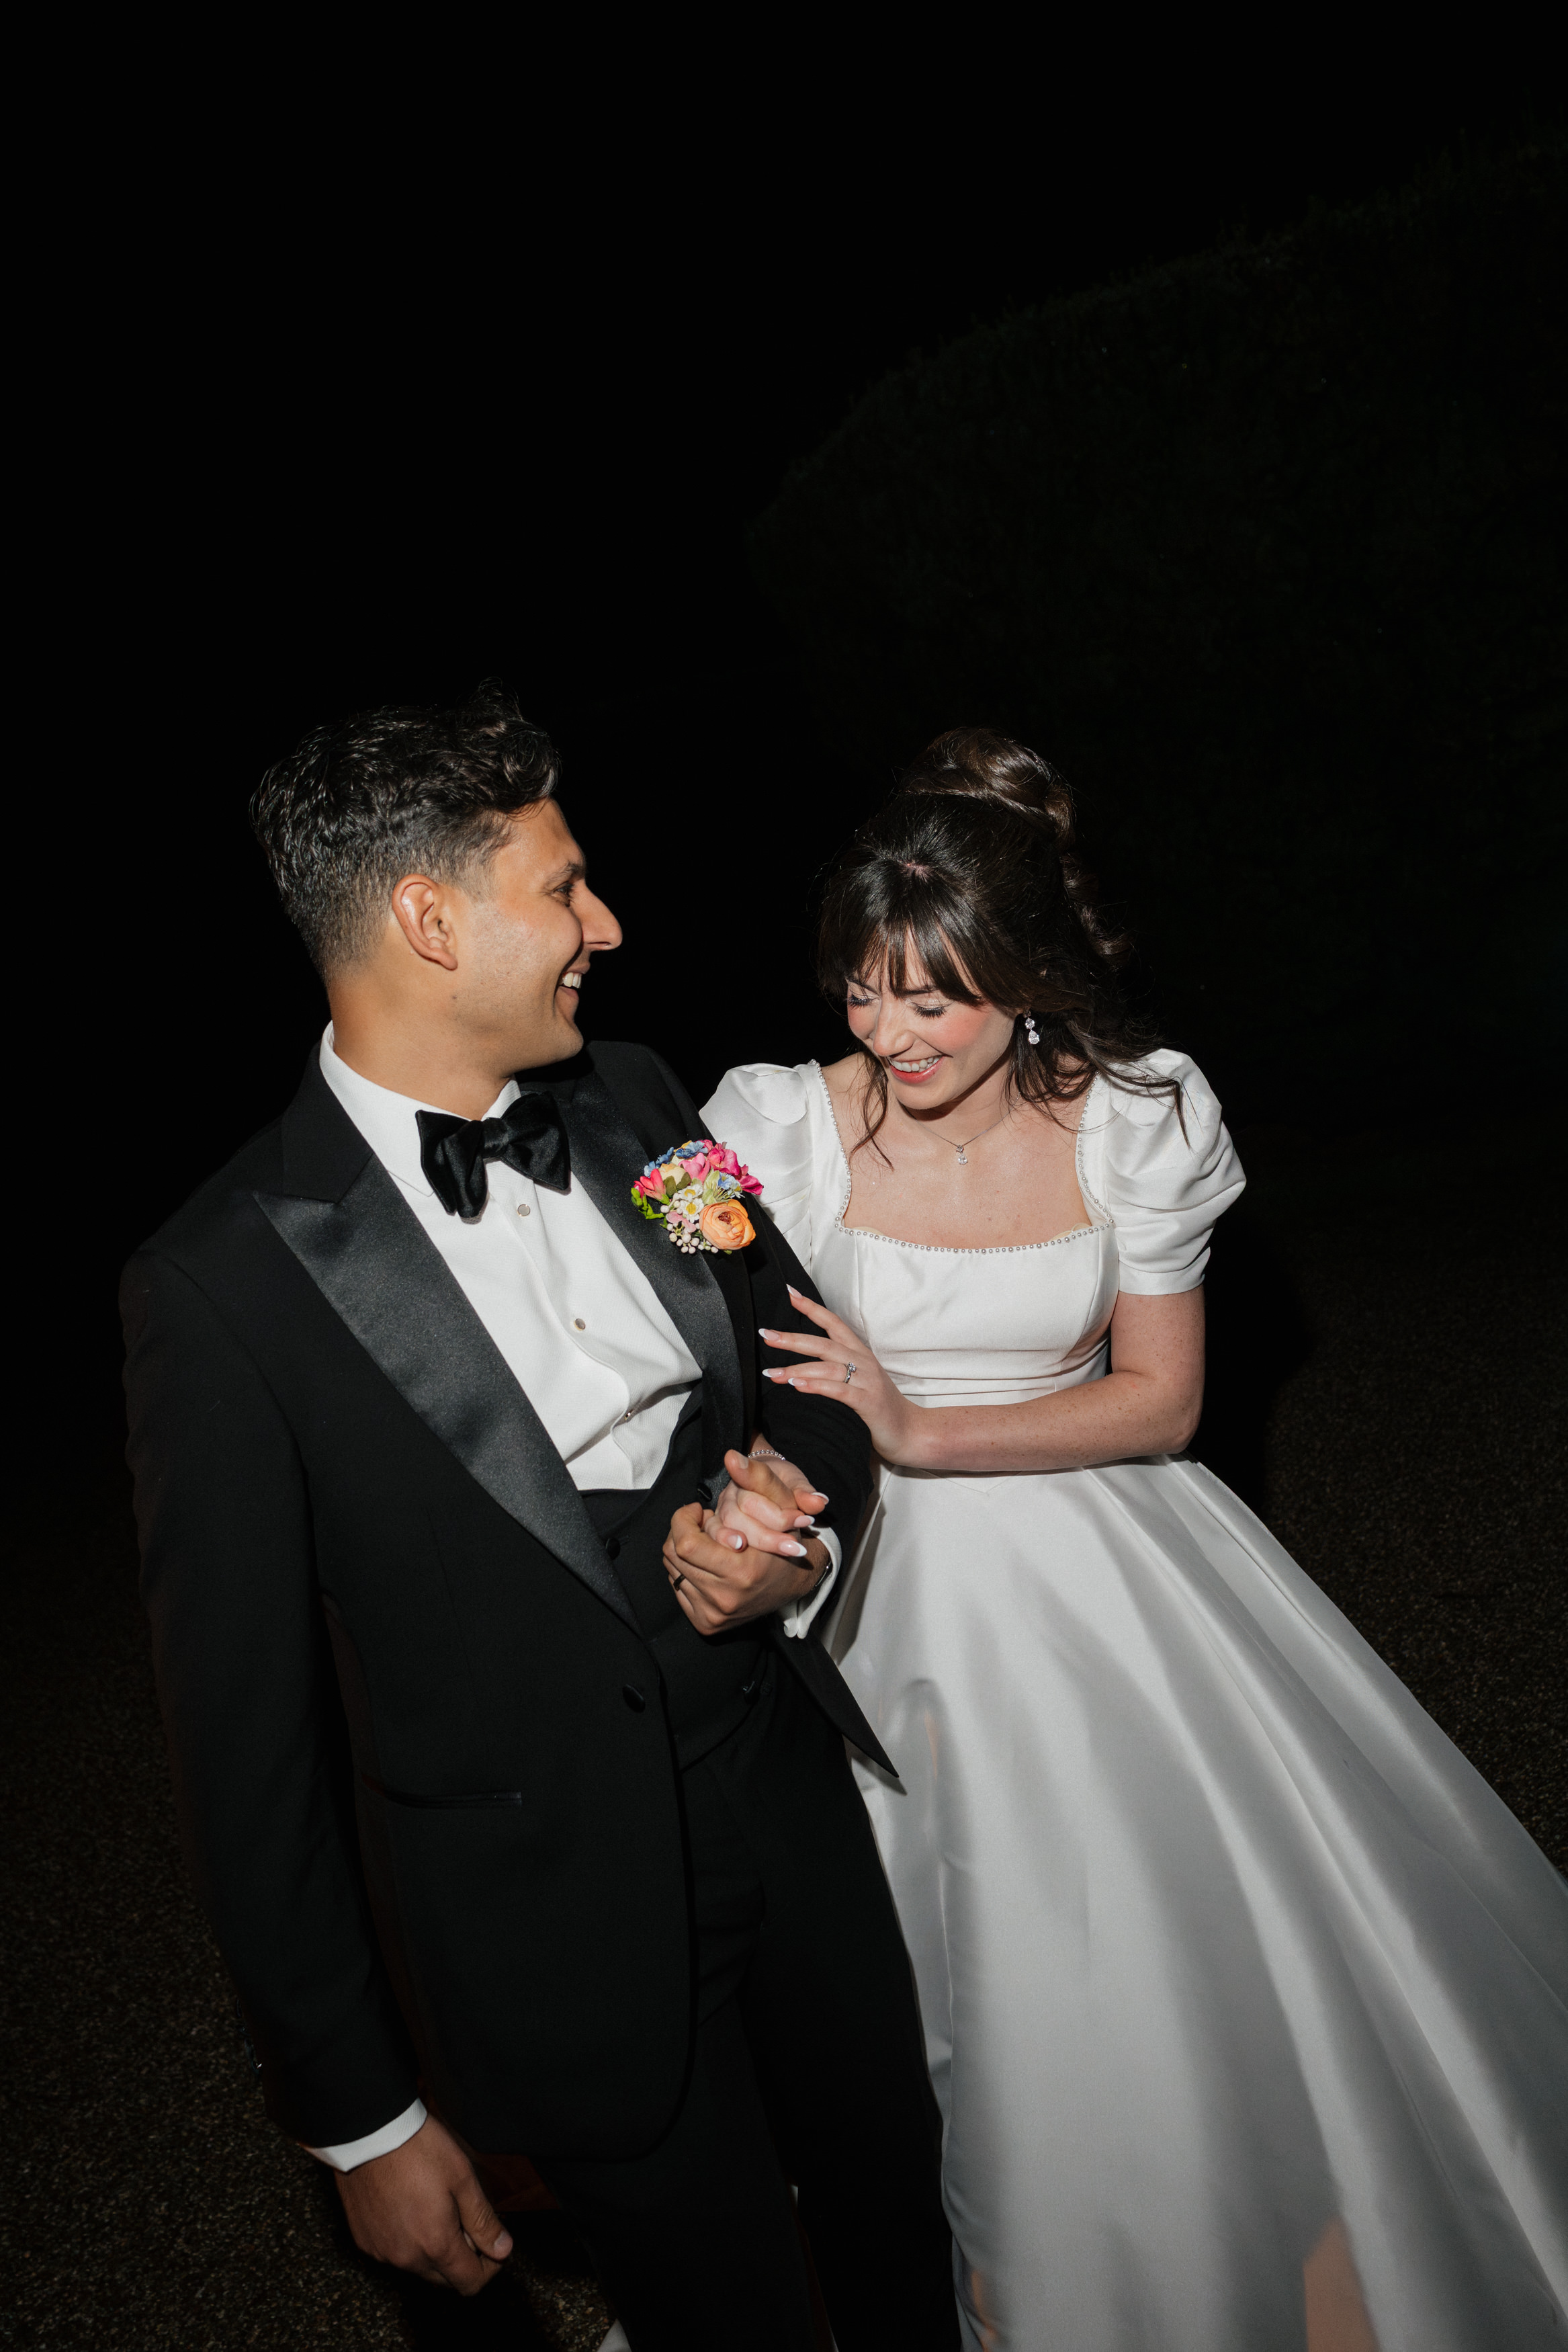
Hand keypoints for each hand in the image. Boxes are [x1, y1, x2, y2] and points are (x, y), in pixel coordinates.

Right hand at [336, 2114, 512, 2293]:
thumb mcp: (463, 2178)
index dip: (490, 2267)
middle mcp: (406, 2258)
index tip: (493, 2243)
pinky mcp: (365, 2241)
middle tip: (463, 2217)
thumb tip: (503, 2251)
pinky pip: (394, 2254)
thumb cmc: (419, 2149)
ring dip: (434, 2250)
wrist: (369, 2132)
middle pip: (445, 2279)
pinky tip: (409, 2209)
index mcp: (436, 2245)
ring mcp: (382, 2252)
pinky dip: (408, 2241)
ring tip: (436, 2208)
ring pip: (419, 2267)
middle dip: (462, 2257)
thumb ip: (483, 2221)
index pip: (470, 2283)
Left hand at [662, 1449, 826, 1633]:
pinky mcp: (706, 1623)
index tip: (699, 1510)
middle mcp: (725, 1598)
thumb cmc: (784, 1540)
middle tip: (704, 1523)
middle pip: (673, 1554)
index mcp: (741, 1572)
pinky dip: (685, 1569)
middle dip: (683, 1530)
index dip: (684, 1519)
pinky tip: (707, 1562)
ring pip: (672, 1568)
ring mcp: (714, 1614)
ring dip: (684, 1549)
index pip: (685, 1542)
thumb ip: (757, 1478)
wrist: (794, 1582)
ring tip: (709, 1542)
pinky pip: (677, 1586)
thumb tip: (731, 1456)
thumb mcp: (779, 1505)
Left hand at [760, 1287, 916, 1463]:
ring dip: (796, 1369)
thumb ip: (837, 1369)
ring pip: (826, 1367)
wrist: (910, 1431)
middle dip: (792, 1339)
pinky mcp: (868, 1402)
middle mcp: (863, 1362)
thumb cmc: (880, 1407)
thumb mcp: (860, 1381)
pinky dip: (816, 1386)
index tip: (790, 1293)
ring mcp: (867, 1381)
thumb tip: (802, 1366)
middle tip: (766, 1335)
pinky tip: (797, 1386)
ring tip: (771, 1373)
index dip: (812, 1308)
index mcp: (860, 1353)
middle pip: (823, 1343)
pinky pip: (838, 1390)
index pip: (833, 1323)